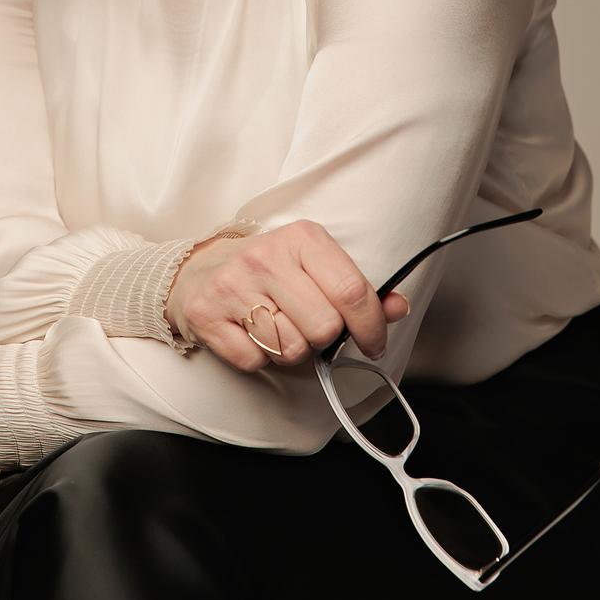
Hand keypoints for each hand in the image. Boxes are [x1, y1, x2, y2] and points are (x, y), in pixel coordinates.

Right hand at [165, 221, 410, 372]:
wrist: (201, 269)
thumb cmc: (272, 271)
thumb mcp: (317, 265)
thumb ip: (361, 290)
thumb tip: (398, 307)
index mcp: (301, 238)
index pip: (351, 291)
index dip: (371, 326)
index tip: (372, 342)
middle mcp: (265, 258)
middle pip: (322, 327)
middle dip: (324, 338)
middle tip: (310, 326)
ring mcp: (232, 286)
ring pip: (290, 349)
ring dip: (291, 349)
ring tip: (279, 326)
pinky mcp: (208, 315)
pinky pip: (255, 361)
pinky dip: (260, 357)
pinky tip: (253, 333)